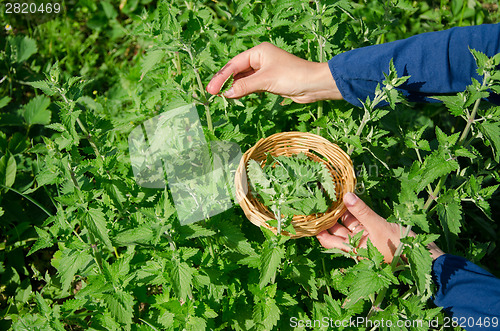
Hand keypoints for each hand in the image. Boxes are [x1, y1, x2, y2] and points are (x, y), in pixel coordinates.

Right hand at [206, 42, 342, 102]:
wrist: (314, 85)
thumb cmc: (292, 76)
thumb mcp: (265, 80)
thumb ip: (244, 86)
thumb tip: (226, 93)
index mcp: (259, 52)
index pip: (234, 64)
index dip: (222, 76)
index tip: (212, 89)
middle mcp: (260, 59)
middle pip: (237, 70)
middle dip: (225, 81)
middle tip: (212, 93)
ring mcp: (265, 70)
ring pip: (243, 79)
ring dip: (233, 87)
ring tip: (220, 96)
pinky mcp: (269, 81)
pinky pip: (251, 85)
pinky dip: (242, 90)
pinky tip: (233, 96)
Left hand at [316, 192, 444, 262]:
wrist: (424, 254)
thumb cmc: (399, 246)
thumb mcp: (378, 227)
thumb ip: (362, 212)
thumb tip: (346, 195)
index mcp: (352, 248)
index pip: (326, 240)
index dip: (317, 228)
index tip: (309, 213)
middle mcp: (355, 242)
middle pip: (335, 229)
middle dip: (327, 215)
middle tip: (317, 198)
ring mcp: (364, 236)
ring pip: (347, 222)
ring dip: (340, 210)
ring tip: (330, 193)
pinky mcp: (374, 229)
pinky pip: (359, 219)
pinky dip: (354, 209)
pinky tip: (349, 196)